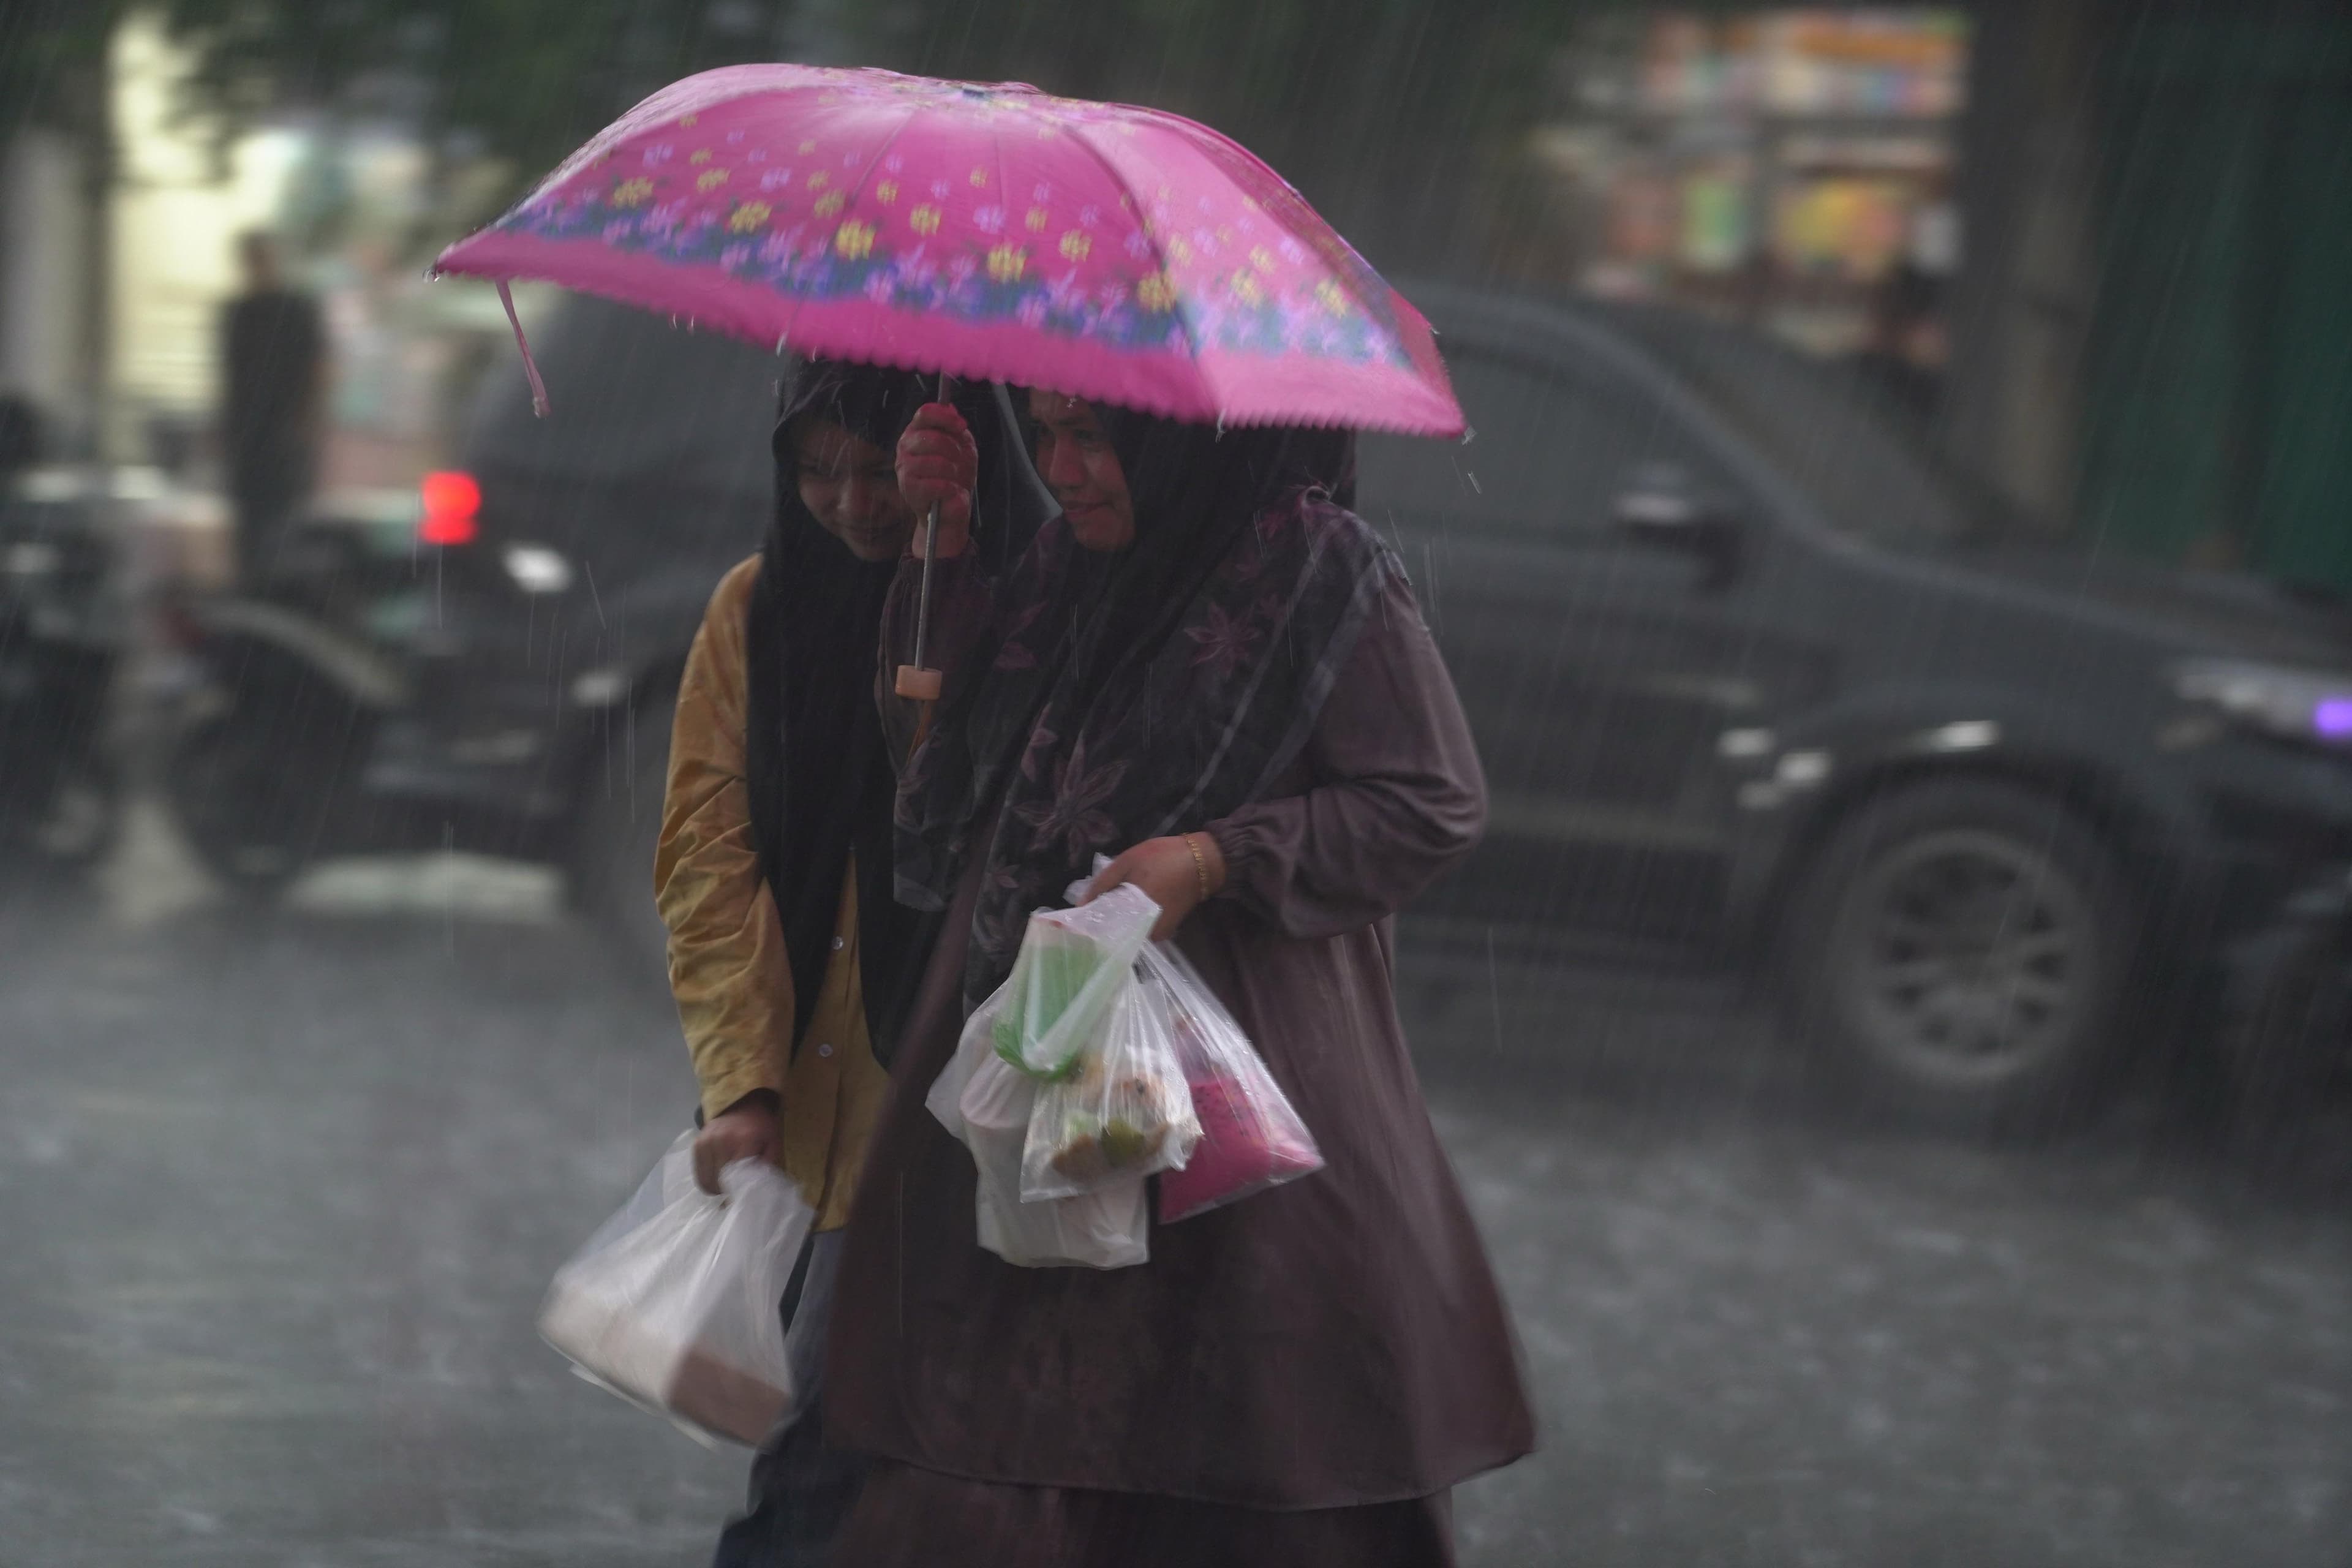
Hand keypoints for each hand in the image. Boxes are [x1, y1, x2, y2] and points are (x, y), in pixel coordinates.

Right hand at [693, 1097, 777, 1195]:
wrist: (741, 1103)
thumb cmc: (761, 1126)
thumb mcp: (773, 1142)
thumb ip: (768, 1165)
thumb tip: (757, 1190)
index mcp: (744, 1141)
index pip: (737, 1177)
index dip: (739, 1193)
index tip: (742, 1202)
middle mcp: (722, 1141)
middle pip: (721, 1181)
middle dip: (728, 1192)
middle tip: (735, 1196)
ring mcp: (707, 1142)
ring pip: (707, 1180)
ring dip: (716, 1189)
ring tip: (726, 1188)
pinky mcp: (697, 1144)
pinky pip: (699, 1172)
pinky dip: (706, 1181)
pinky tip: (716, 1180)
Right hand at [895, 402, 975, 557]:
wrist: (950, 508)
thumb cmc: (954, 475)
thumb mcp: (962, 446)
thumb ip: (955, 427)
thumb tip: (949, 408)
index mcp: (917, 431)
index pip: (925, 413)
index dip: (945, 418)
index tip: (961, 426)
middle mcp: (905, 446)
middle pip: (932, 437)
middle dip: (954, 451)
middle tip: (961, 462)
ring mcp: (904, 467)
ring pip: (934, 461)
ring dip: (952, 471)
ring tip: (954, 478)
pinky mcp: (908, 488)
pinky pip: (935, 483)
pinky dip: (949, 488)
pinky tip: (949, 490)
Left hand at [1084, 833, 1226, 940]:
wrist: (1201, 862)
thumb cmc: (1163, 857)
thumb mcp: (1127, 861)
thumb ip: (1102, 883)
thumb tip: (1081, 905)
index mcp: (1134, 913)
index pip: (1103, 927)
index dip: (1090, 920)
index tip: (1080, 914)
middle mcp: (1146, 931)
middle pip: (1115, 933)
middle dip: (1103, 922)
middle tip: (1095, 907)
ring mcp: (1157, 933)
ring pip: (1128, 933)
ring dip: (1118, 921)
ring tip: (1110, 905)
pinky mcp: (1165, 931)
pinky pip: (1141, 930)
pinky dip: (1132, 921)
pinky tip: (1128, 907)